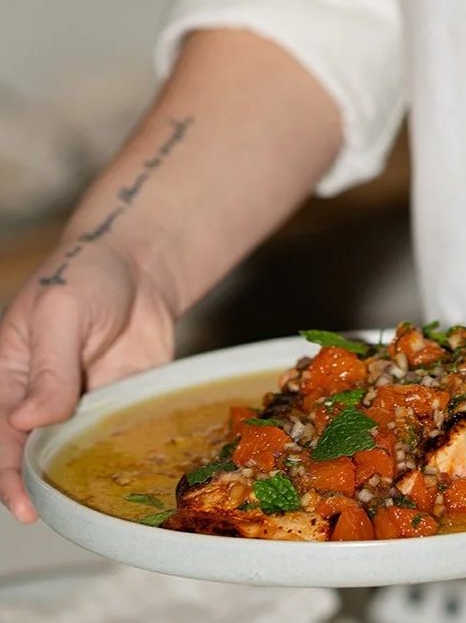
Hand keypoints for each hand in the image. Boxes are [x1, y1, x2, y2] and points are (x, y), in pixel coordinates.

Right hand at [0, 243, 177, 522]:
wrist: (142, 264)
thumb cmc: (86, 275)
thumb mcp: (61, 312)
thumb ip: (48, 367)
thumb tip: (27, 421)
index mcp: (11, 379)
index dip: (7, 475)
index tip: (24, 505)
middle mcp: (42, 403)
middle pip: (34, 458)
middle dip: (44, 487)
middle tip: (65, 511)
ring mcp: (82, 410)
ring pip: (76, 458)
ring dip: (86, 479)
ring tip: (102, 500)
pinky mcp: (121, 409)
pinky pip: (121, 442)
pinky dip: (127, 460)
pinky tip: (141, 476)